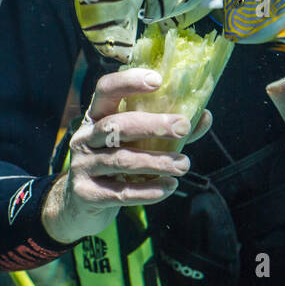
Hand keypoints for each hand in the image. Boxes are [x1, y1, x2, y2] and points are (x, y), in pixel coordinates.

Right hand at [41, 68, 210, 243]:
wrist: (80, 205)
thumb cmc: (115, 165)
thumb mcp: (135, 143)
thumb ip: (166, 131)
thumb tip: (204, 116)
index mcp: (96, 116)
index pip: (105, 89)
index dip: (128, 82)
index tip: (158, 80)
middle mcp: (85, 137)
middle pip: (116, 125)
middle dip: (152, 125)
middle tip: (183, 126)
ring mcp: (82, 165)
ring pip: (122, 160)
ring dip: (157, 162)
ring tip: (184, 165)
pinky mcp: (86, 194)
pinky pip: (121, 192)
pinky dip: (148, 191)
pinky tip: (169, 187)